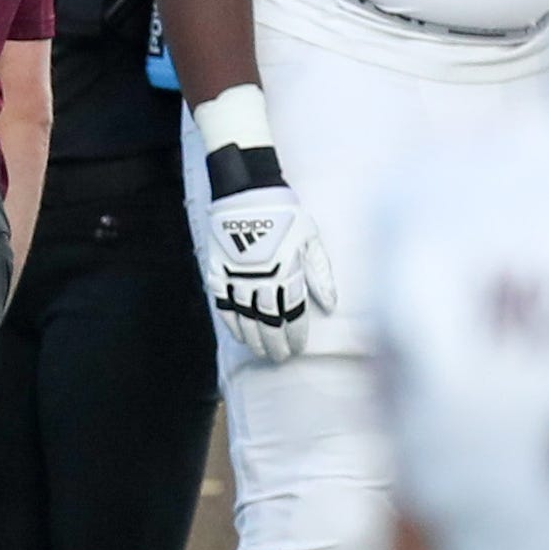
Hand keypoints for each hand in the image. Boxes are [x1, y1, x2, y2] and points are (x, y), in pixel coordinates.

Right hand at [195, 183, 337, 361]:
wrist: (247, 192)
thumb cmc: (286, 214)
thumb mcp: (311, 239)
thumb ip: (320, 275)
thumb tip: (330, 305)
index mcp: (287, 272)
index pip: (292, 314)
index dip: (295, 334)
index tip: (297, 348)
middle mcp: (261, 279)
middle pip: (268, 321)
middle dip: (275, 343)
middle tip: (279, 357)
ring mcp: (237, 276)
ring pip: (245, 317)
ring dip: (253, 338)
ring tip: (260, 352)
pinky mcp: (218, 270)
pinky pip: (223, 303)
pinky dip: (230, 322)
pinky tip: (238, 334)